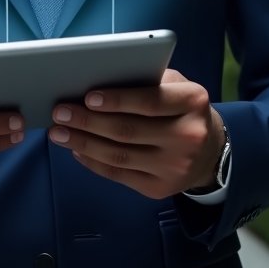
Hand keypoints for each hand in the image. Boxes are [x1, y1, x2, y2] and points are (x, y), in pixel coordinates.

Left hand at [47, 69, 225, 198]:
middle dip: (88, 121)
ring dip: (83, 143)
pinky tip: (76, 150)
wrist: (209, 150)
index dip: (118, 99)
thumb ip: (146, 80)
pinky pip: (119, 175)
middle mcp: (188, 136)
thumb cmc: (180, 107)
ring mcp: (175, 167)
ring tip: (59, 132)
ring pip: (119, 155)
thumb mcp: (174, 85)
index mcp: (193, 102)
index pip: (151, 101)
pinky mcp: (160, 188)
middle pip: (129, 131)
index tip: (88, 96)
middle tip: (60, 112)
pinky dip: (93, 162)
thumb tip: (96, 79)